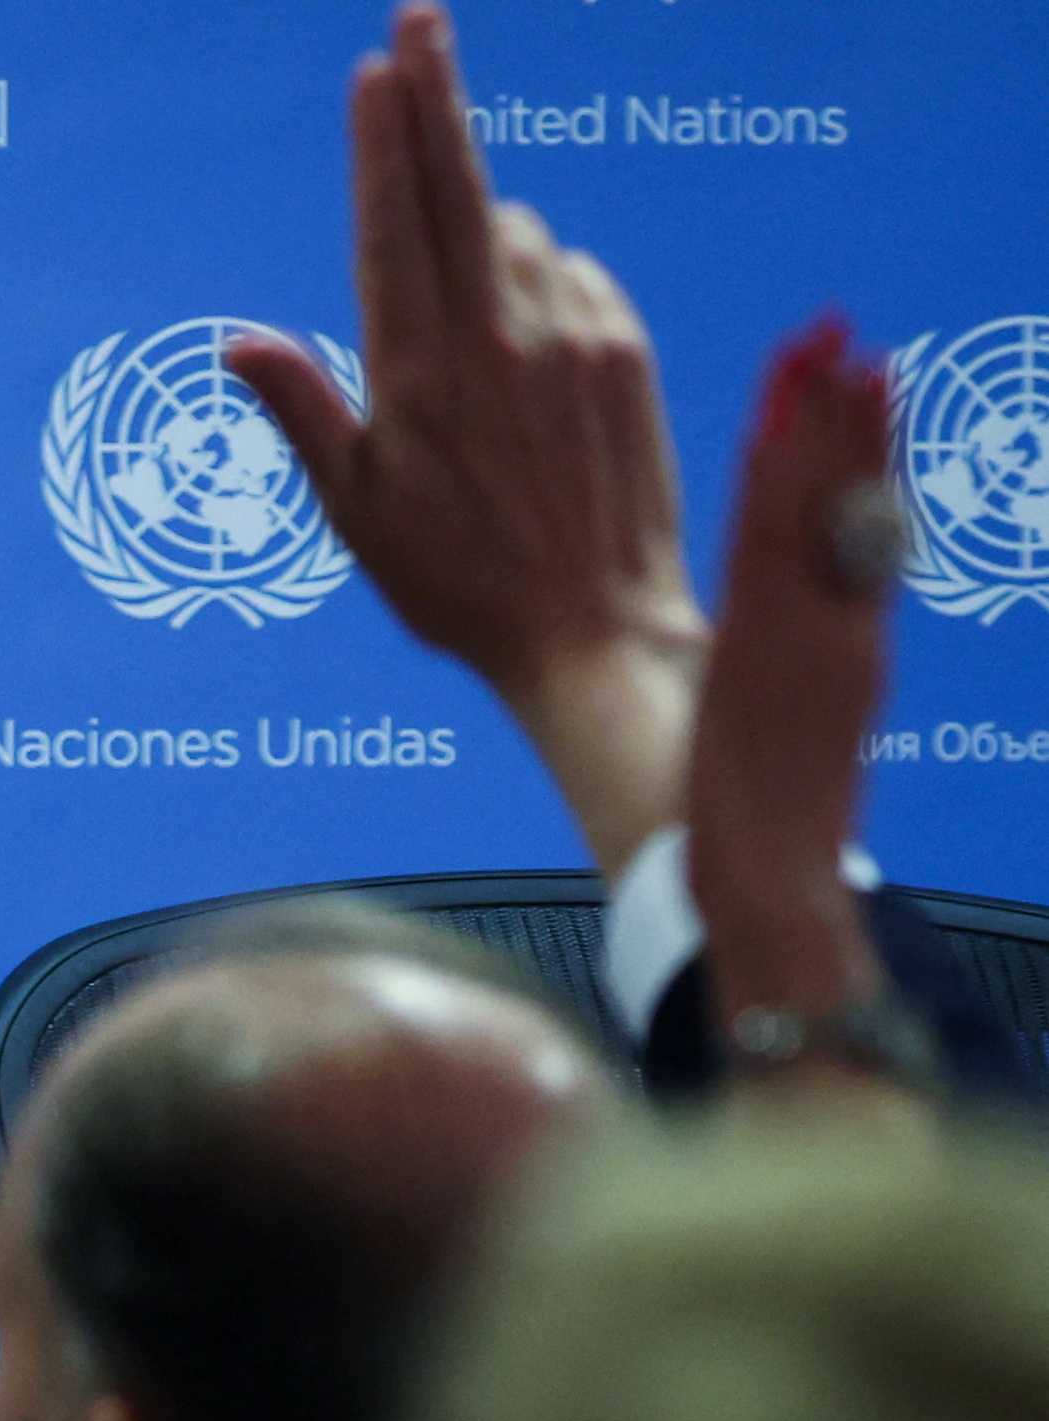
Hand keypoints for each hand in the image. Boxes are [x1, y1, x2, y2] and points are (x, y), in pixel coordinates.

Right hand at [227, 2, 705, 878]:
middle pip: (461, 189)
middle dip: (436, 99)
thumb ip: (303, 413)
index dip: (382, 145)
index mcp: (419, 378)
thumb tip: (236, 343)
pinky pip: (573, 277)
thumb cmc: (457, 589)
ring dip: (484, 230)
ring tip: (466, 316)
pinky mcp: (624, 352)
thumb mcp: (356, 516)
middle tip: (419, 20)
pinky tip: (526, 342)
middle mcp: (498, 342)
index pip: (394, 229)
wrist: (596, 633)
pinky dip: (543, 280)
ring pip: (518, 235)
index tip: (374, 73)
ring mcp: (571, 339)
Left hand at [689, 318, 894, 1058]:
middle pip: (849, 508)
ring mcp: (814, 648)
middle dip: (848, 420)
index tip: (853, 374)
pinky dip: (785, 504)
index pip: (847, 531)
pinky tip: (774, 441)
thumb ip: (792, 662)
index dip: (852, 451)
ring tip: (830, 356)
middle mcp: (839, 637)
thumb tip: (783, 613)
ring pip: (821, 523)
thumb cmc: (759, 819)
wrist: (764, 893)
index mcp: (844, 650)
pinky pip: (777, 570)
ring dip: (826, 437)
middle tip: (843, 333)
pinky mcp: (779, 670)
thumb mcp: (783, 725)